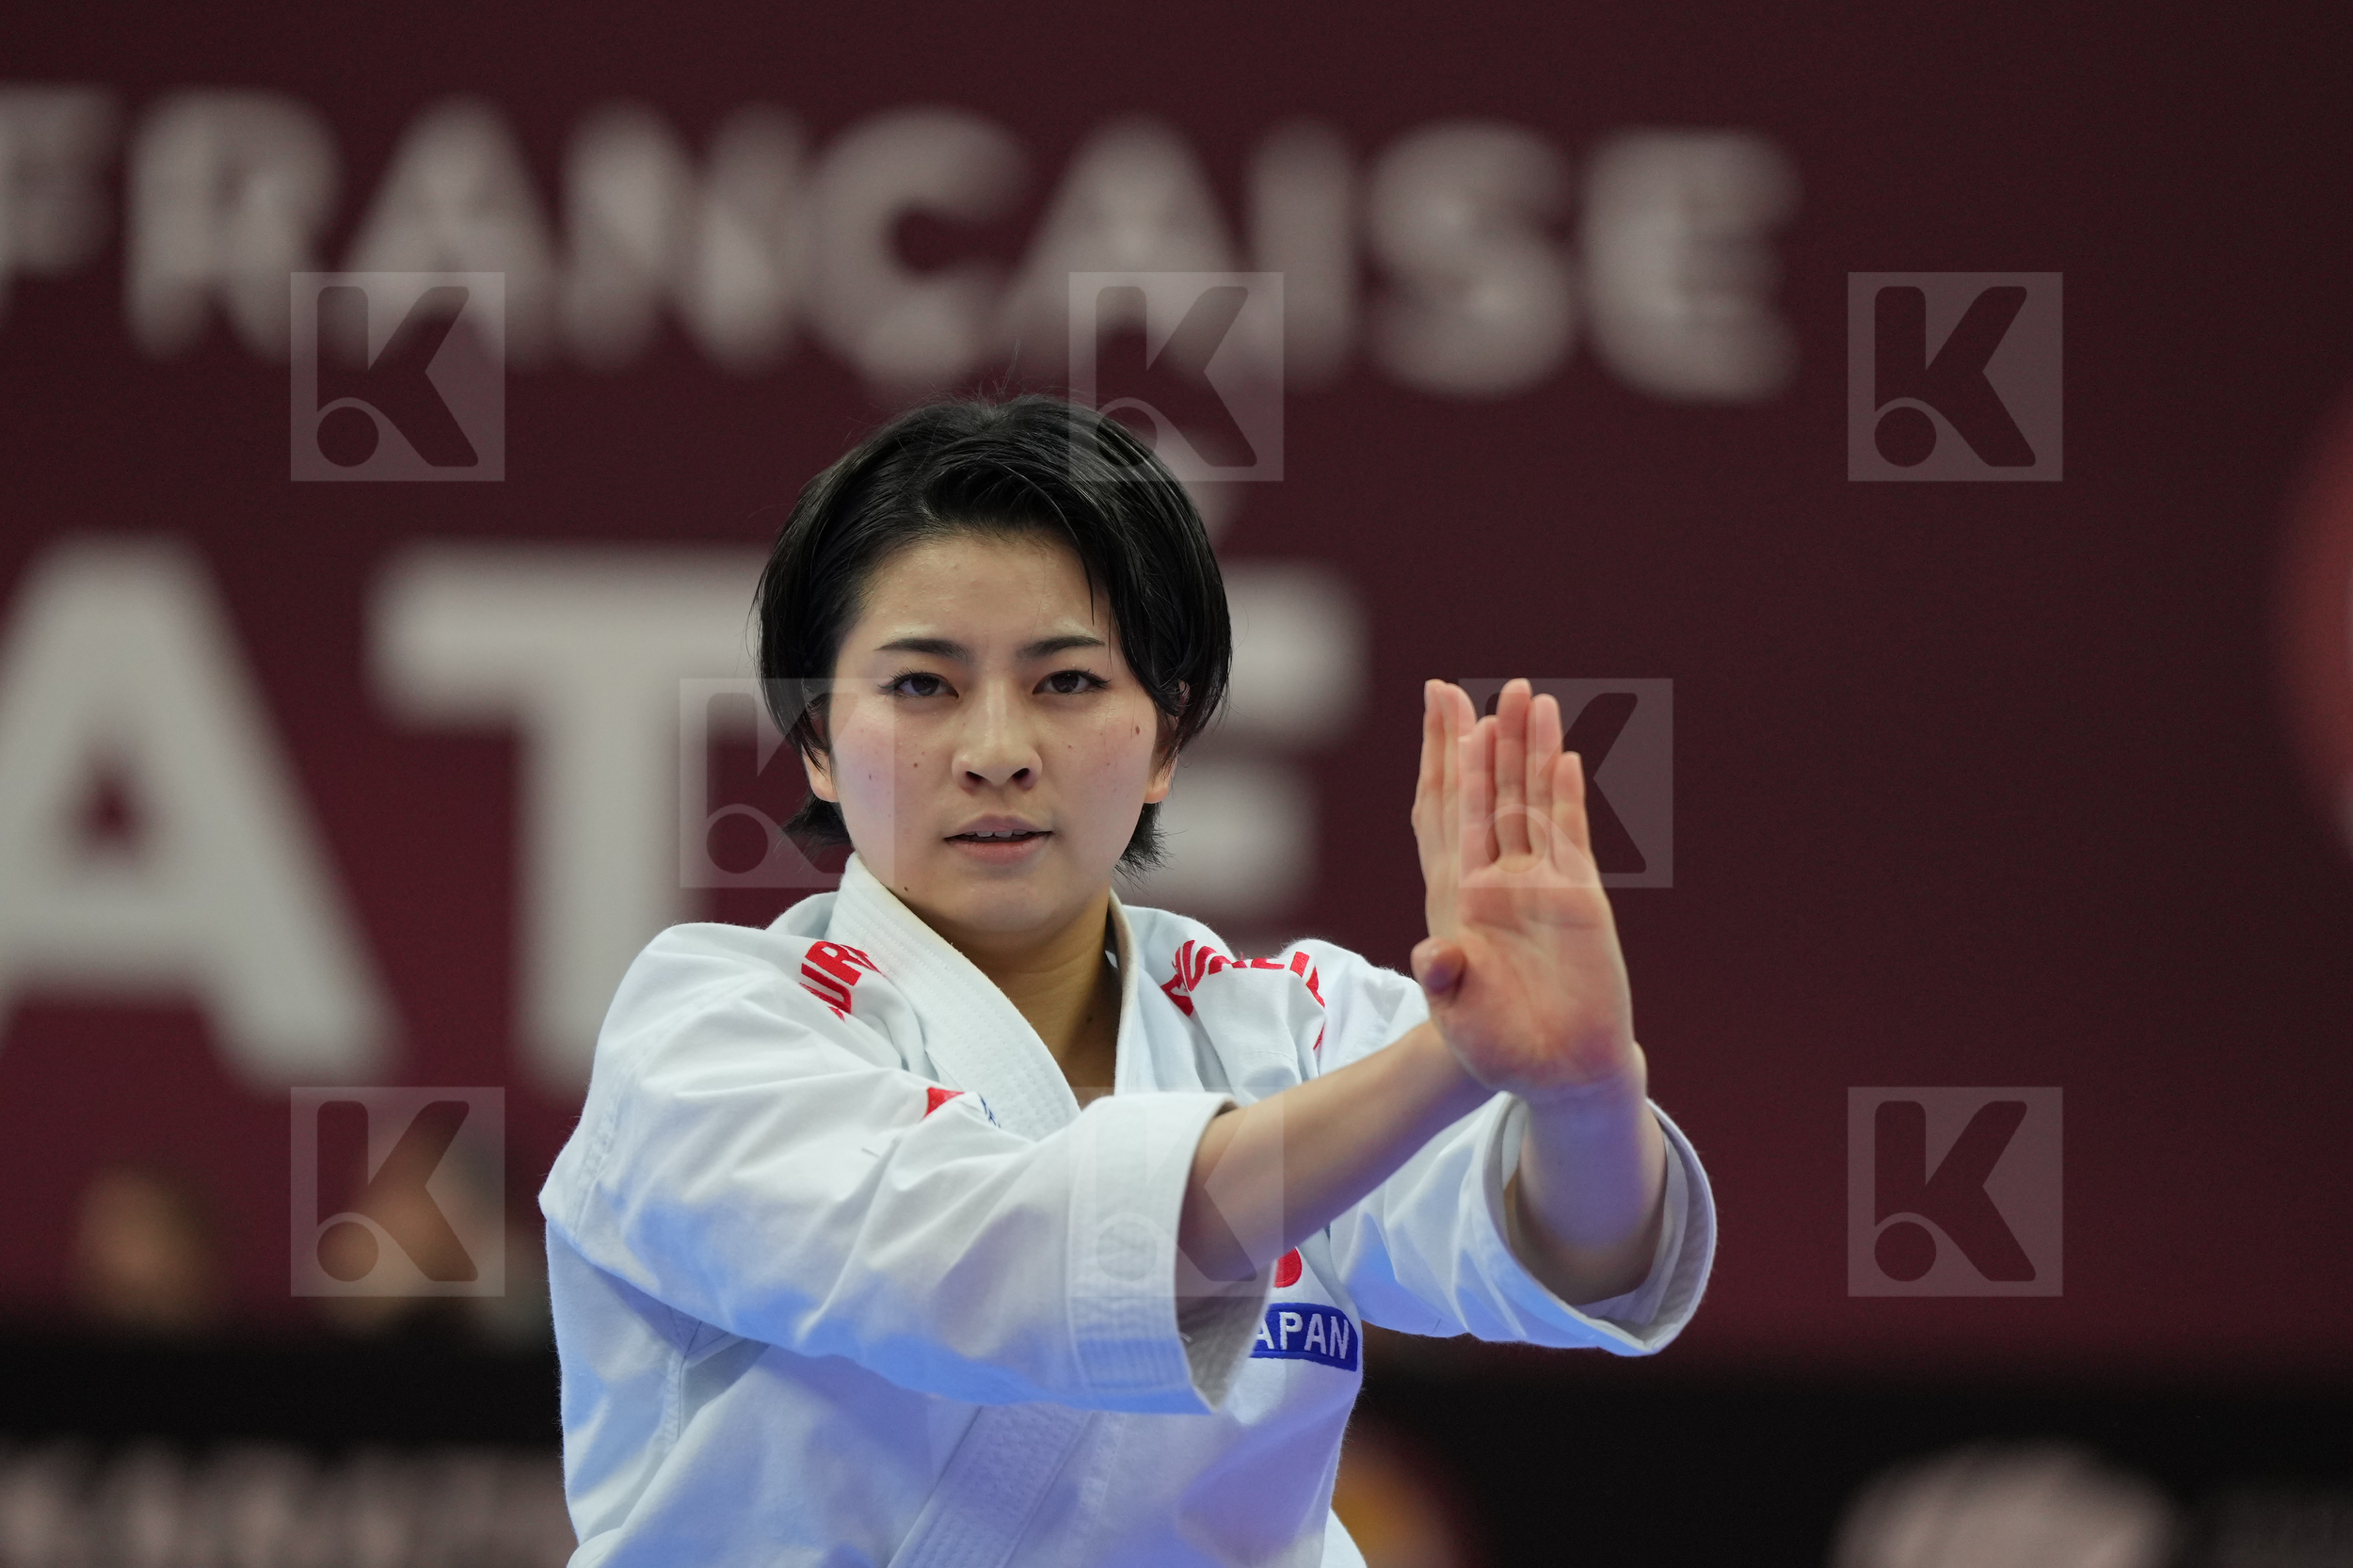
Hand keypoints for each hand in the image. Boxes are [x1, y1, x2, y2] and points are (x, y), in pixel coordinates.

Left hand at [1408, 679, 1637, 1096]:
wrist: (1556, 1073)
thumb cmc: (1498, 1047)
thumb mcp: (1458, 1013)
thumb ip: (1446, 980)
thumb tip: (1433, 952)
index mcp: (1460, 897)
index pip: (1445, 813)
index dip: (1441, 764)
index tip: (1436, 711)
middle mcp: (1499, 881)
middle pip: (1488, 793)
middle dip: (1484, 739)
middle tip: (1476, 687)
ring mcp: (1541, 886)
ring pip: (1531, 802)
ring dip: (1529, 751)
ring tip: (1529, 697)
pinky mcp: (1580, 899)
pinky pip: (1570, 836)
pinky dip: (1565, 796)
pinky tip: (1564, 756)